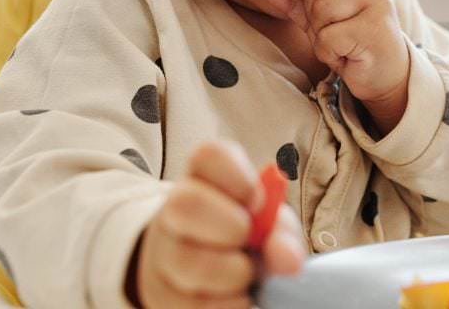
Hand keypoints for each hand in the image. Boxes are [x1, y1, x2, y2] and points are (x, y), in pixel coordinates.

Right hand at [133, 141, 304, 307]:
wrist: (198, 273)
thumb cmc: (242, 237)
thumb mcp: (267, 225)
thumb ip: (282, 233)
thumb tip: (288, 260)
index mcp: (203, 179)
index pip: (208, 155)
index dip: (237, 176)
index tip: (257, 200)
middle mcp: (174, 211)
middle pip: (185, 204)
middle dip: (231, 227)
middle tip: (249, 240)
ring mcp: (162, 254)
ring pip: (189, 263)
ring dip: (234, 275)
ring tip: (246, 275)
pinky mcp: (161, 296)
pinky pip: (193, 305)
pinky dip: (227, 305)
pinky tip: (237, 297)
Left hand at [262, 0, 410, 133]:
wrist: (385, 77)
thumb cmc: (352, 45)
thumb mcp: (321, 20)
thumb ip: (297, 1)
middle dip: (312, 13)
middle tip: (329, 32)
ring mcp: (376, 5)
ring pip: (321, 8)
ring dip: (320, 34)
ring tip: (338, 44)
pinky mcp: (372, 29)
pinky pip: (328, 36)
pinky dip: (328, 52)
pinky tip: (344, 55)